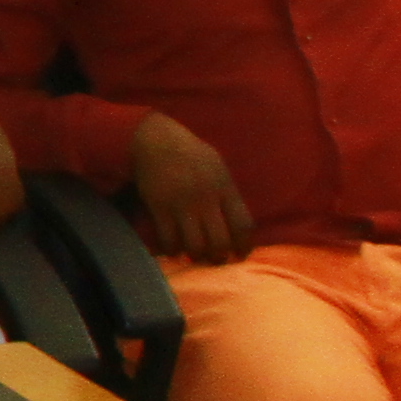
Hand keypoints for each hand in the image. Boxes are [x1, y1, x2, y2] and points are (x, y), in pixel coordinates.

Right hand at [122, 112, 256, 263]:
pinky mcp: (160, 207)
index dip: (244, 246)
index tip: (239, 255)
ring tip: (193, 255)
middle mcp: (206, 199)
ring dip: (195, 256)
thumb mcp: (218, 168)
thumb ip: (227, 194)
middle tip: (214, 259)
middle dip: (218, 257)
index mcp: (225, 188)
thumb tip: (236, 223)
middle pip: (219, 242)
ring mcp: (182, 204)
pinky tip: (172, 247)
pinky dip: (172, 249)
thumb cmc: (190, 154)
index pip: (243, 225)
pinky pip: (168, 240)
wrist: (156, 141)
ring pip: (194, 245)